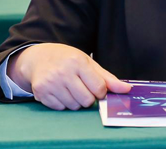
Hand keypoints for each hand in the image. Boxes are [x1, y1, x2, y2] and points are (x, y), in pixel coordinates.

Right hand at [9, 43, 131, 110]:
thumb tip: (126, 89)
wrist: (38, 58)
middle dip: (88, 97)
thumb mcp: (88, 63)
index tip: (96, 87)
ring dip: (75, 101)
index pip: (99, 88)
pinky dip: (63, 103)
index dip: (100, 91)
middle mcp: (63, 72)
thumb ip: (107, 78)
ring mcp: (50, 83)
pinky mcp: (41, 93)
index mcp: (78, 62)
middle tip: (82, 87)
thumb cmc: (67, 59)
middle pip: (87, 100)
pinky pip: (60, 108)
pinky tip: (59, 91)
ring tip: (70, 88)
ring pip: (74, 106)